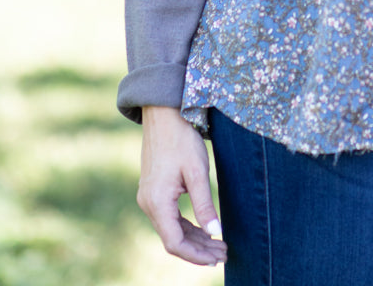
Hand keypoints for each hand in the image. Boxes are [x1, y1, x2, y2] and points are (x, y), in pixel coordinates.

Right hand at [137, 105, 227, 266]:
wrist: (164, 114)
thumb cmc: (181, 139)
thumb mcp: (197, 171)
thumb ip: (204, 204)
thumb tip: (214, 232)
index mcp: (157, 202)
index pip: (175, 242)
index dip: (196, 255)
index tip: (217, 258)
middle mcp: (148, 204)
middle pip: (173, 239)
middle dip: (199, 249)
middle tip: (224, 253)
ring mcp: (148, 198)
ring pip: (171, 229)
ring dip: (194, 239)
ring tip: (218, 244)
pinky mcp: (153, 191)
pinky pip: (169, 217)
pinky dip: (186, 226)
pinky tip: (203, 228)